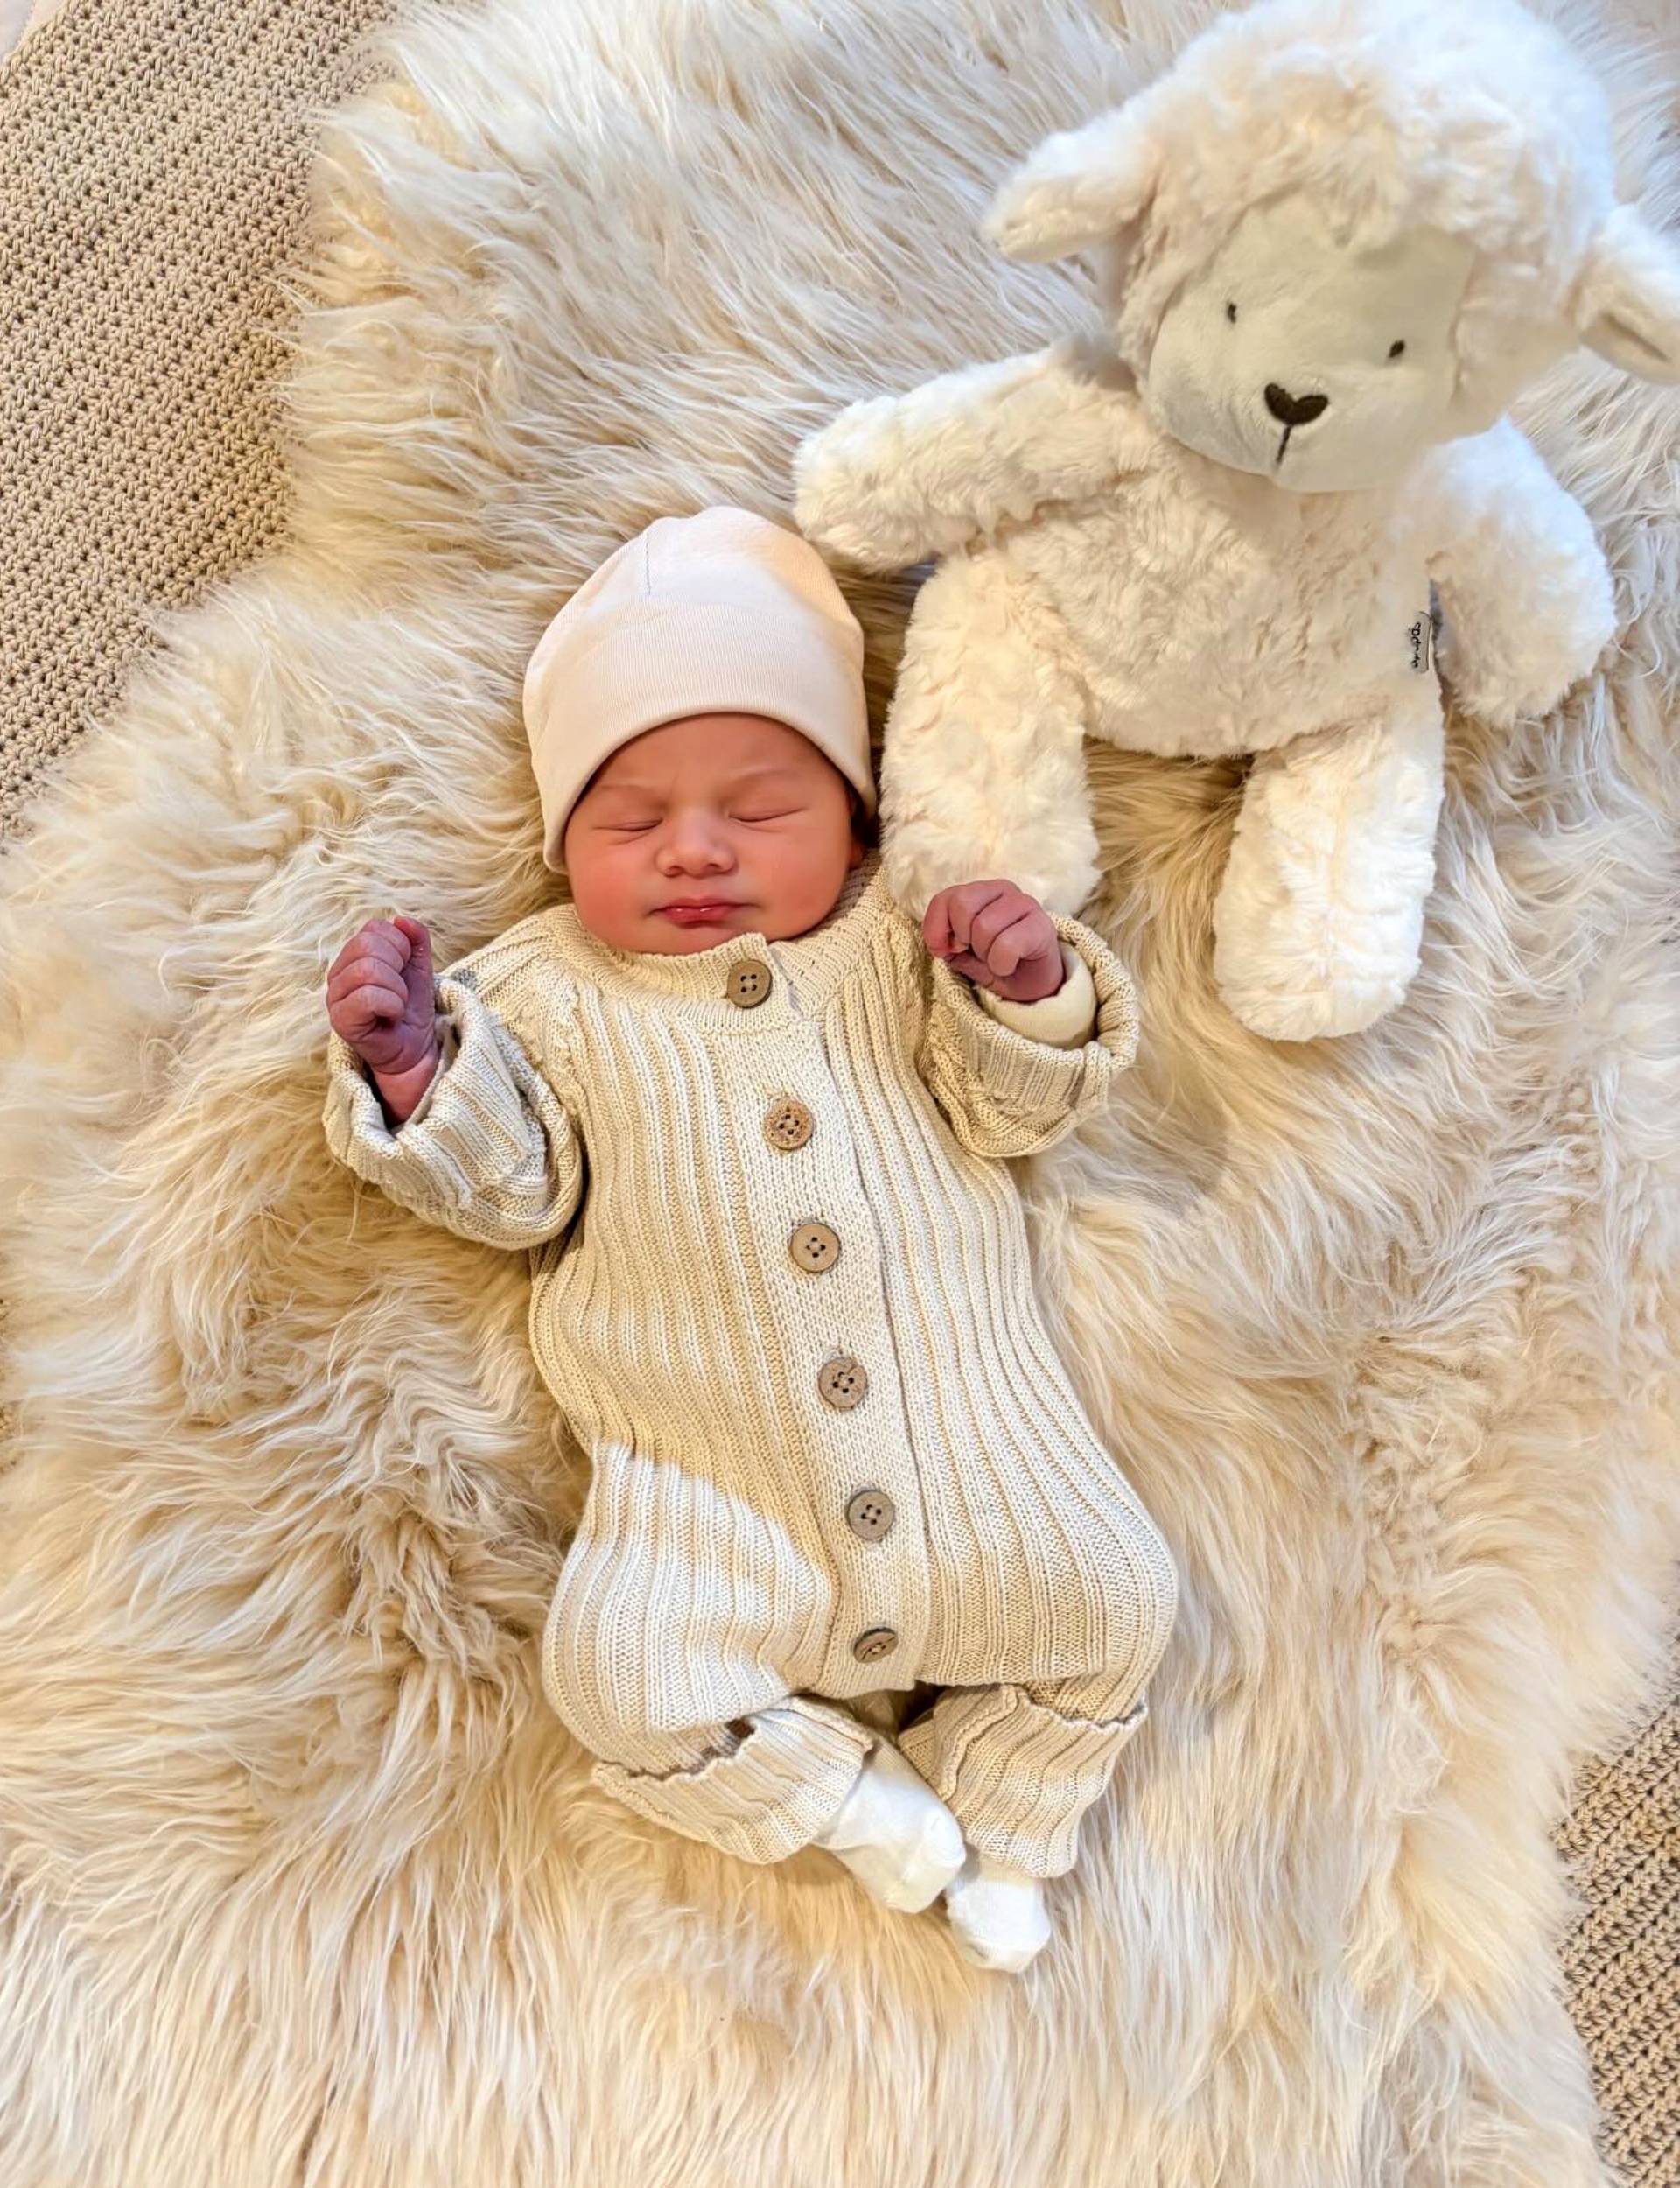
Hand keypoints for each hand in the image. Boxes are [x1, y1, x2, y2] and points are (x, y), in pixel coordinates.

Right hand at [325, 916, 438, 1079]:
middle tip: (401, 990)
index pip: (373, 929)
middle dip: (397, 966)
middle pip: (368, 945)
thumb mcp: (420, 967)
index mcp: (353, 957)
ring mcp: (335, 997)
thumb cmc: (411, 1008)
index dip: (400, 946)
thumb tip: (402, 920)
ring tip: (397, 1003)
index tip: (404, 969)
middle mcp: (338, 974)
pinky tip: (393, 1014)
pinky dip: (391, 1004)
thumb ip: (415, 939)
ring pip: (367, 970)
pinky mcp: (340, 1020)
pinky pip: (366, 997)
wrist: (415, 1048)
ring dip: (396, 989)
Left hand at [923, 880, 1063, 1003]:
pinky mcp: (1042, 925)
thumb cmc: (998, 965)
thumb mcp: (963, 956)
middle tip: (979, 953)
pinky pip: (1006, 945)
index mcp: (980, 892)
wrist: (1034, 987)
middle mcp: (1003, 890)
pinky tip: (1010, 965)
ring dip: (986, 954)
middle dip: (964, 939)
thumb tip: (943, 943)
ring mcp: (1025, 903)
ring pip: (984, 926)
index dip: (935, 928)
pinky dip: (1002, 964)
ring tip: (997, 959)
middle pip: (962, 905)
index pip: (944, 898)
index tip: (944, 951)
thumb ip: (948, 943)